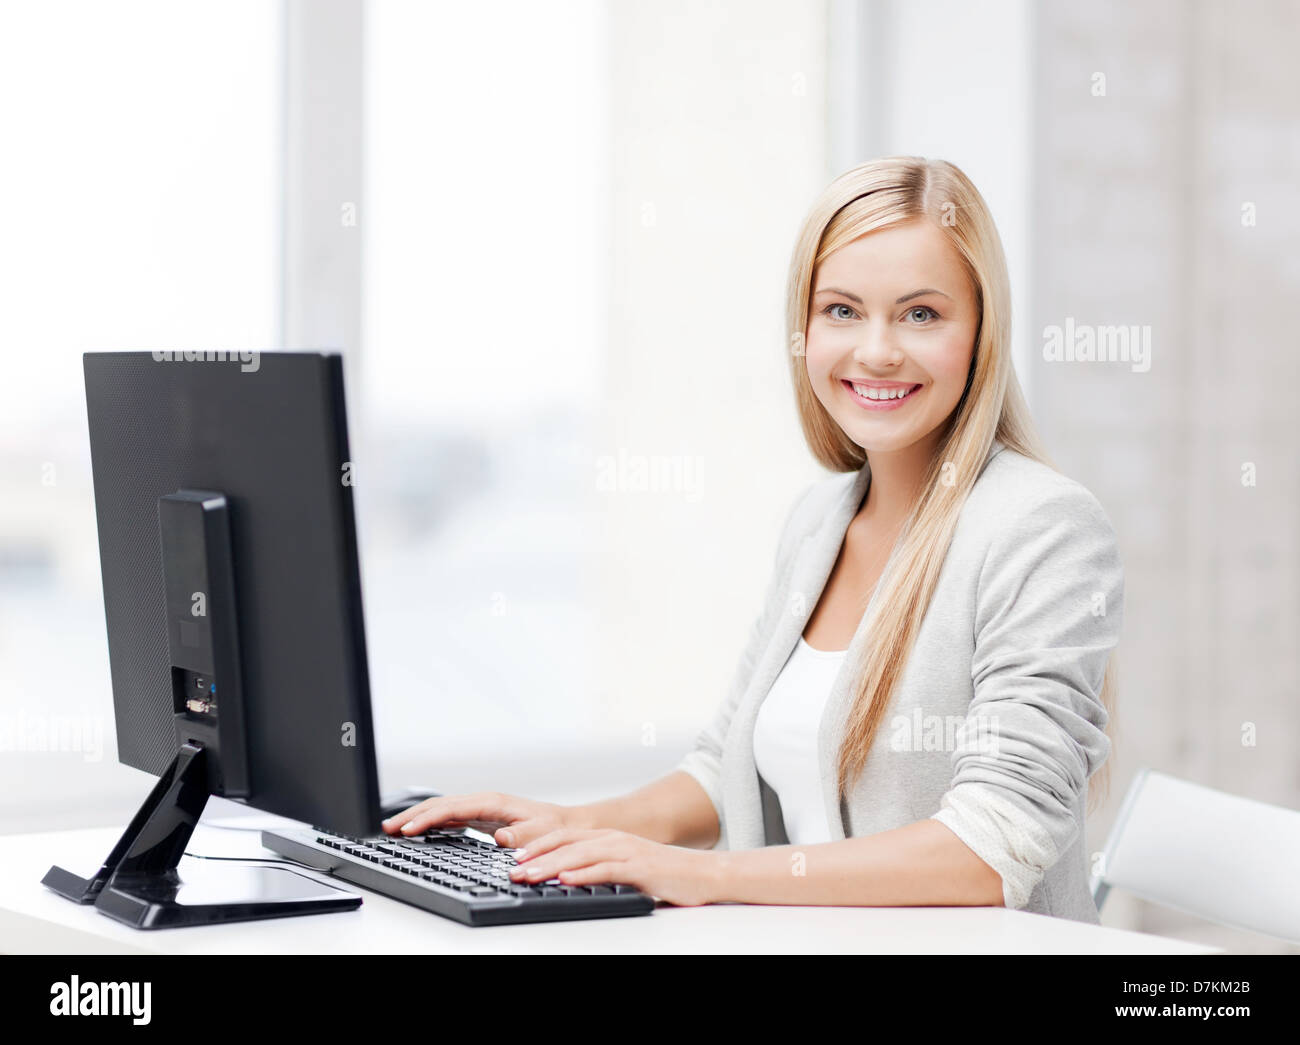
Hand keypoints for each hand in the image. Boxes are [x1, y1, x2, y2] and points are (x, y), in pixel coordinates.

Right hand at [380, 791, 581, 849]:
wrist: (565, 825)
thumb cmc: (552, 829)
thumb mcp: (538, 833)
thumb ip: (519, 835)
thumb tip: (499, 836)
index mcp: (492, 802)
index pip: (451, 808)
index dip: (427, 818)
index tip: (408, 830)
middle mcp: (483, 801)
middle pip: (439, 805)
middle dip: (412, 815)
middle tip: (387, 828)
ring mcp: (480, 808)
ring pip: (441, 810)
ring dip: (417, 818)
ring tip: (393, 829)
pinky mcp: (480, 817)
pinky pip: (449, 818)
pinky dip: (430, 823)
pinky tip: (417, 831)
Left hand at [509, 827, 722, 906]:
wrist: (703, 873)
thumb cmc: (664, 874)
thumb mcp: (625, 867)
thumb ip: (598, 868)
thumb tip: (564, 878)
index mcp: (607, 837)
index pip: (564, 837)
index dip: (537, 845)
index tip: (514, 857)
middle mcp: (614, 839)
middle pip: (566, 844)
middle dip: (536, 857)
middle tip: (513, 870)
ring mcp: (627, 851)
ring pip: (580, 855)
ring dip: (552, 866)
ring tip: (531, 876)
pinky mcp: (639, 867)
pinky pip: (607, 869)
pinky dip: (584, 873)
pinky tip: (567, 879)